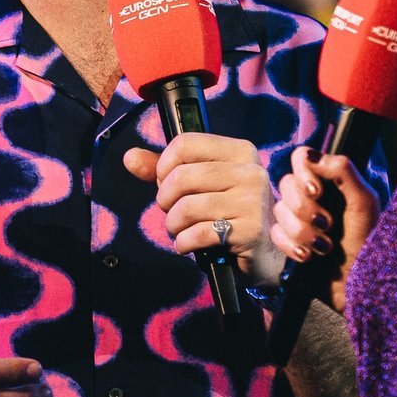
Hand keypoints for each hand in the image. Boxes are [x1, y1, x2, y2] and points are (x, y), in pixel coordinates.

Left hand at [124, 132, 283, 288]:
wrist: (267, 252)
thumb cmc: (229, 213)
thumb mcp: (202, 184)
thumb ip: (165, 170)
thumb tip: (130, 157)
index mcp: (240, 151)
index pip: (185, 144)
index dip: (163, 166)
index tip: (166, 183)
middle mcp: (250, 171)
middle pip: (181, 177)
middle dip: (165, 200)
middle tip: (173, 211)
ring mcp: (252, 201)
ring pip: (186, 208)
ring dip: (173, 225)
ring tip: (181, 229)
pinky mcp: (250, 231)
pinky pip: (197, 234)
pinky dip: (183, 243)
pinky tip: (189, 244)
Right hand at [270, 147, 379, 312]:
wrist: (360, 285)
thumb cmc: (369, 242)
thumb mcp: (364, 202)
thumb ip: (342, 170)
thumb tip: (309, 154)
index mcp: (331, 182)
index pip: (301, 158)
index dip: (303, 173)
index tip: (316, 191)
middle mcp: (312, 197)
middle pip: (285, 185)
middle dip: (304, 208)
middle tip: (326, 224)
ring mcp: (299, 219)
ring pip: (278, 211)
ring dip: (301, 231)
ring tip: (323, 247)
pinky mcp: (290, 242)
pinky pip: (275, 234)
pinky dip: (291, 246)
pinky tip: (308, 257)